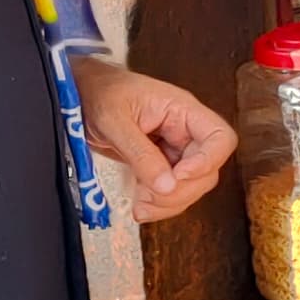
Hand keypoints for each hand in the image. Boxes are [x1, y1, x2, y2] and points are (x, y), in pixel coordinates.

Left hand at [75, 57, 233, 222]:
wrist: (80, 95)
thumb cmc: (98, 92)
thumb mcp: (114, 120)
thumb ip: (140, 153)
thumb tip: (166, 186)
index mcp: (181, 110)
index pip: (220, 137)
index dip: (208, 161)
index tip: (179, 175)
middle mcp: (184, 131)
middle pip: (207, 170)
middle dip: (181, 190)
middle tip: (149, 196)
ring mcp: (173, 150)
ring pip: (190, 186)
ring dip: (169, 203)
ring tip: (140, 205)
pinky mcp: (159, 165)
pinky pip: (170, 191)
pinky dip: (158, 205)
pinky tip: (139, 206)